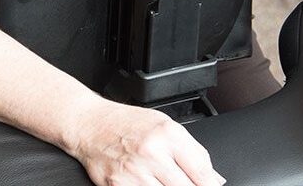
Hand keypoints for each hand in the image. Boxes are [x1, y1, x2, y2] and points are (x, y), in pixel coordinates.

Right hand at [69, 99, 225, 185]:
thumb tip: (214, 179)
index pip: (203, 174)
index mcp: (168, 134)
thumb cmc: (126, 123)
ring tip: (165, 182)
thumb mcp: (164, 125)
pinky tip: (150, 184)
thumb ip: (192, 151)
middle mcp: (152, 153)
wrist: (88, 124)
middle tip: (185, 183)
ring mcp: (135, 172)